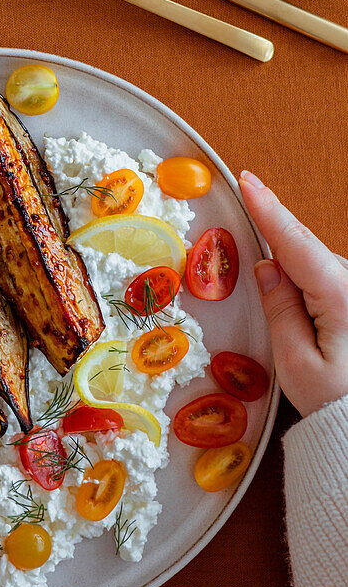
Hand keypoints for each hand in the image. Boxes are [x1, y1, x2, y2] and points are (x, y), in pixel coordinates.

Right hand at [239, 171, 347, 417]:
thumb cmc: (339, 406)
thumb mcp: (298, 365)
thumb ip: (281, 311)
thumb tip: (267, 269)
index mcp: (342, 297)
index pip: (296, 243)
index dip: (269, 209)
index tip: (248, 180)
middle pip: (308, 253)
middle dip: (280, 252)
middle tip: (262, 251)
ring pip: (320, 269)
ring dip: (300, 279)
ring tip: (303, 329)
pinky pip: (332, 282)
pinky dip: (314, 290)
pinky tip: (315, 322)